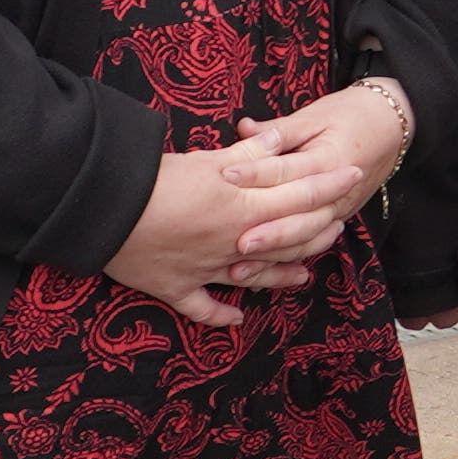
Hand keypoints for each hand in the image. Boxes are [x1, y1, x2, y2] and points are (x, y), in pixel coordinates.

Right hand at [104, 140, 330, 325]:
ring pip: (255, 277)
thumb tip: (280, 140)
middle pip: (287, 241)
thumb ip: (248, 154)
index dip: (330, 186)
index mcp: (244, 208)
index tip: (353, 176)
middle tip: (337, 226)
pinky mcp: (174, 287)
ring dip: (282, 276)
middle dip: (317, 232)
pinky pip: (203, 308)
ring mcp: (206, 270)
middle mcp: (233, 244)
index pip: (301, 196)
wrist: (104, 211)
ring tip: (303, 276)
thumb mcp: (207, 160)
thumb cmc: (156, 180)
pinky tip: (238, 318)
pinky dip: (221, 315)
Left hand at [224, 79, 418, 269]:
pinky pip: (311, 246)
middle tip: (237, 243)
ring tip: (242, 268)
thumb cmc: (350, 115)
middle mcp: (337, 193)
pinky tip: (261, 274)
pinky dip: (286, 262)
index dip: (256, 174)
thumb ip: (279, 129)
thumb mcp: (315, 115)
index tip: (226, 177)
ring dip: (275, 257)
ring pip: (306, 240)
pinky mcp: (336, 219)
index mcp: (329, 160)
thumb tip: (244, 129)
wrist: (391, 126)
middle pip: (301, 218)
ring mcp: (339, 210)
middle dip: (270, 234)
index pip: (288, 171)